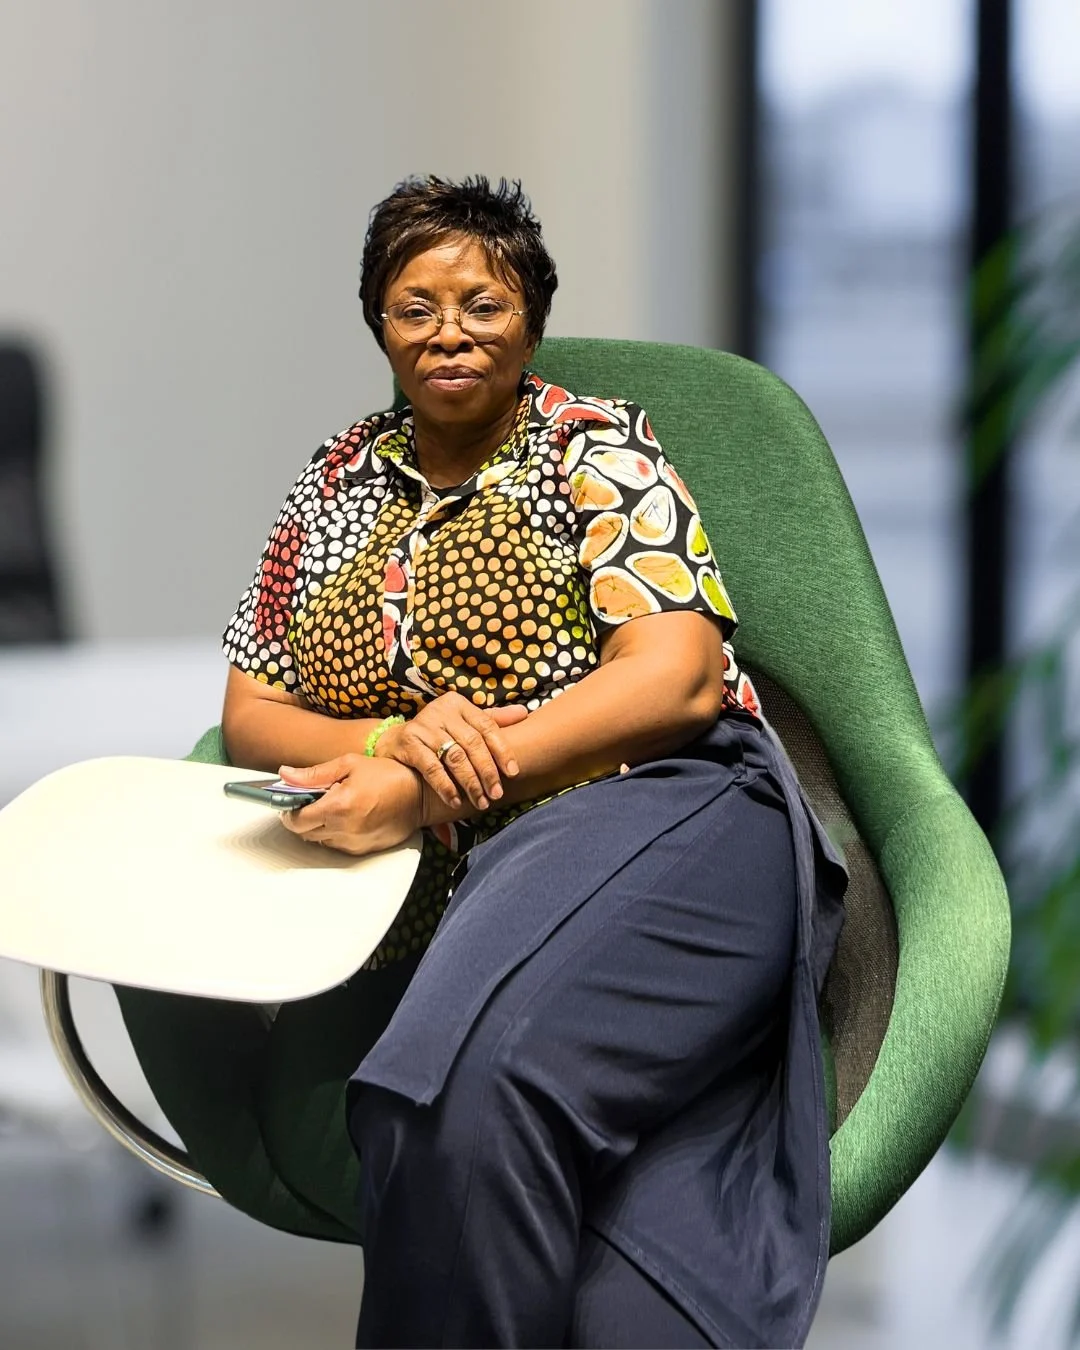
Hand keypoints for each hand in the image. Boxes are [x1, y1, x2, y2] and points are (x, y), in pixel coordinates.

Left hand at [277, 755, 423, 855]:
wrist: (420, 796)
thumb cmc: (387, 776)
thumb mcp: (349, 764)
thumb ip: (314, 773)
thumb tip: (285, 774)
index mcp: (337, 806)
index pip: (296, 820)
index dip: (289, 810)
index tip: (292, 800)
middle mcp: (343, 829)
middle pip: (304, 833)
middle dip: (302, 817)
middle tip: (313, 800)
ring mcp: (353, 843)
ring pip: (319, 840)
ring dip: (318, 826)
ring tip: (333, 806)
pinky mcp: (362, 850)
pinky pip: (336, 845)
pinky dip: (334, 833)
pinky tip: (347, 817)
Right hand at [374, 693, 527, 810]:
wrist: (395, 740)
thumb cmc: (438, 733)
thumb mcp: (464, 723)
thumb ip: (493, 719)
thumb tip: (524, 713)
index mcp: (459, 704)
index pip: (487, 726)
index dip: (502, 750)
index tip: (513, 773)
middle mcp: (441, 710)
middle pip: (472, 743)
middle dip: (487, 772)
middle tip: (496, 794)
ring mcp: (424, 725)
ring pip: (455, 757)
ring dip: (470, 782)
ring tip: (479, 801)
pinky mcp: (408, 742)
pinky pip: (432, 768)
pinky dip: (446, 786)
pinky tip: (455, 800)